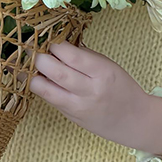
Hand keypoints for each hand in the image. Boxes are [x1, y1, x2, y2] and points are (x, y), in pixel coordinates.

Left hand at [30, 40, 161, 152]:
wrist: (134, 120)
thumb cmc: (123, 89)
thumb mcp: (110, 66)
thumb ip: (86, 57)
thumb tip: (59, 46)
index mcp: (103, 72)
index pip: (72, 55)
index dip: (56, 46)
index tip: (50, 40)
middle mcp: (90, 90)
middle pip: (56, 72)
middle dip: (40, 59)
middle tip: (34, 51)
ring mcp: (78, 106)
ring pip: (45, 89)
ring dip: (32, 75)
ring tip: (28, 66)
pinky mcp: (70, 117)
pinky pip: (49, 99)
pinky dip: (40, 87)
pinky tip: (36, 79)